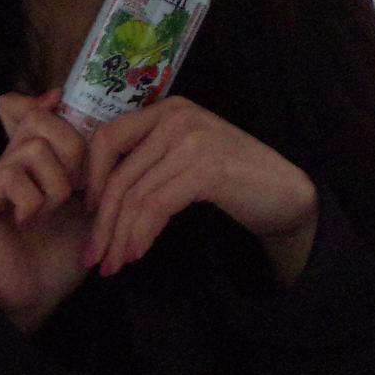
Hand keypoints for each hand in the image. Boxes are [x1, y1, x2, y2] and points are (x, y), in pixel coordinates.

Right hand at [0, 91, 91, 331]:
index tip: (63, 109)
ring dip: (56, 186)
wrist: (37, 297)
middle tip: (76, 190)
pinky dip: (33, 202)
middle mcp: (6, 163)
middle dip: (73, 152)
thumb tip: (62, 100)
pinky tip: (27, 224)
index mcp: (31, 161)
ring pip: (33, 148)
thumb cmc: (61, 253)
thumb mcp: (86, 202)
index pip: (31, 110)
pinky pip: (12, 176)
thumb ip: (83, 160)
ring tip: (50, 213)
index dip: (48, 107)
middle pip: (39, 121)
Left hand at [84, 98, 318, 285]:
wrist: (285, 191)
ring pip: (136, 195)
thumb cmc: (232, 178)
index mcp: (166, 110)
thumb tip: (95, 195)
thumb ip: (149, 160)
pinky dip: (142, 234)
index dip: (93, 180)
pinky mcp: (206, 168)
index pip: (108, 138)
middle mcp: (176, 117)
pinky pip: (157, 206)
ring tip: (113, 264)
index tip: (89, 216)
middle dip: (102, 222)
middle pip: (120, 174)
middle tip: (93, 256)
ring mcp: (192, 140)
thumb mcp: (184, 157)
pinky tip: (136, 253)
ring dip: (120, 236)